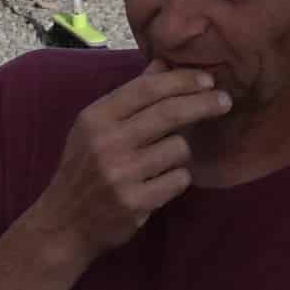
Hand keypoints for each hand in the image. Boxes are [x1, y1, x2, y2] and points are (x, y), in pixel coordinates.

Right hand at [22, 61, 231, 262]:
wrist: (64, 224)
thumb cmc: (83, 170)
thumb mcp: (95, 128)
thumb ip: (130, 96)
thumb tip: (163, 64)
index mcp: (96, 118)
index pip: (147, 88)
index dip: (182, 80)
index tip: (207, 80)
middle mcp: (106, 143)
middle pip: (169, 113)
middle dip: (203, 104)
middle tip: (224, 101)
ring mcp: (121, 174)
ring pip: (179, 148)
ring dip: (181, 152)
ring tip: (163, 161)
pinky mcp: (135, 203)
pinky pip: (178, 179)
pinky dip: (176, 179)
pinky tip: (159, 184)